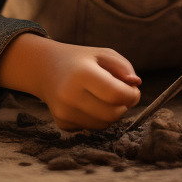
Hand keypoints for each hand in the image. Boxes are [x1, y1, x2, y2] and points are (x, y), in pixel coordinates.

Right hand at [0, 33, 140, 130]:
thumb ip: (124, 67)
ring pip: (104, 124)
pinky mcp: (63, 124)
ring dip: (112, 113)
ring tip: (103, 96)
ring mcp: (64, 112)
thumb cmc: (80, 60)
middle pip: (112, 114)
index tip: (132, 89)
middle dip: (123, 106)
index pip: (116, 95)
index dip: (132, 94)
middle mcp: (70, 96)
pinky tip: (89, 103)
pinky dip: (98, 118)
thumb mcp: (103, 54)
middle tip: (119, 93)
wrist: (45, 69)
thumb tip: (135, 85)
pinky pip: (93, 128)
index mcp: (81, 74)